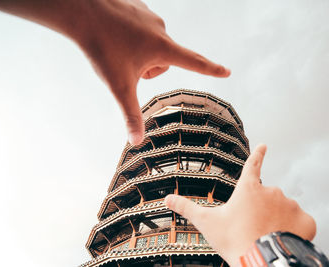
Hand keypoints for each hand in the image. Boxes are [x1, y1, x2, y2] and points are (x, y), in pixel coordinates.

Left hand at [75, 0, 229, 143]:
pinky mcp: (137, 7)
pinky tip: (113, 33)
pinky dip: (127, 36)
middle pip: (161, 60)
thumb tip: (137, 142)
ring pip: (148, 45)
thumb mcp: (119, 86)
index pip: (194, 62)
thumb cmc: (102, 47)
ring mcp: (149, 16)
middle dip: (145, 67)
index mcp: (163, 48)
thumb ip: (131, 114)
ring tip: (116, 47)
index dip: (211, 69)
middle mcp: (161, 29)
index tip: (226, 71)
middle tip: (124, 63)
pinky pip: (138, 30)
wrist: (82, 11)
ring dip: (136, 52)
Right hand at [164, 144, 315, 265]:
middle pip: (266, 195)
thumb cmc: (235, 240)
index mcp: (248, 188)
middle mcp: (270, 191)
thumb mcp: (207, 222)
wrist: (260, 261)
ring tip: (265, 233)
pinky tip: (282, 235)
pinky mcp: (304, 220)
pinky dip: (294, 228)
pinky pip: (300, 221)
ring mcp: (289, 205)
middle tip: (251, 225)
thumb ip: (187, 207)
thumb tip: (168, 198)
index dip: (258, 154)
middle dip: (261, 208)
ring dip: (277, 218)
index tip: (264, 145)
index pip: (253, 164)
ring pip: (283, 208)